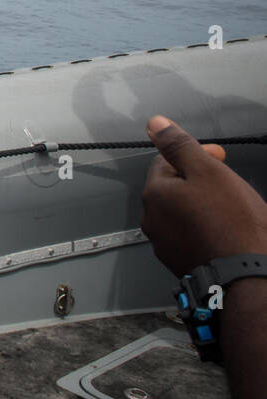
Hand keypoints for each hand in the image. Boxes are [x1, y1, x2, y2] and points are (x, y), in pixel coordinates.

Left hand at [141, 115, 266, 274]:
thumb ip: (179, 146)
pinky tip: (223, 230)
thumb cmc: (232, 223)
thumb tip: (155, 124)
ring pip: (181, 212)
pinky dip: (203, 227)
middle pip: (172, 188)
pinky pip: (189, 234)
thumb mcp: (208, 171)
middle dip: (198, 181)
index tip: (218, 158)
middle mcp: (152, 219)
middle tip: (227, 185)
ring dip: (200, 205)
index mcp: (155, 194)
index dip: (194, 156)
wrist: (246, 274)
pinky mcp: (179, 260)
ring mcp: (164, 242)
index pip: (165, 162)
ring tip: (229, 209)